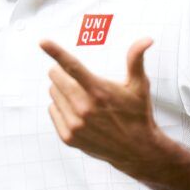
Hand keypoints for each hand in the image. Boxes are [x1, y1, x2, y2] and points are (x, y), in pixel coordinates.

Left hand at [40, 37, 160, 174]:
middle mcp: (84, 108)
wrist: (136, 150)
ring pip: (53, 93)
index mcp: (99, 91)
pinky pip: (52, 110)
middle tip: (76, 78)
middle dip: (61, 72)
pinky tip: (77, 111)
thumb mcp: (139, 85)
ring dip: (61, 90)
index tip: (43, 42)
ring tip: (80, 96)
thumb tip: (147, 39)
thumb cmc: (137, 113)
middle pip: (56, 78)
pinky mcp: (68, 137)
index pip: (73, 66)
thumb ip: (136, 59)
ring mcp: (75, 124)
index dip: (56, 52)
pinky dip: (60, 107)